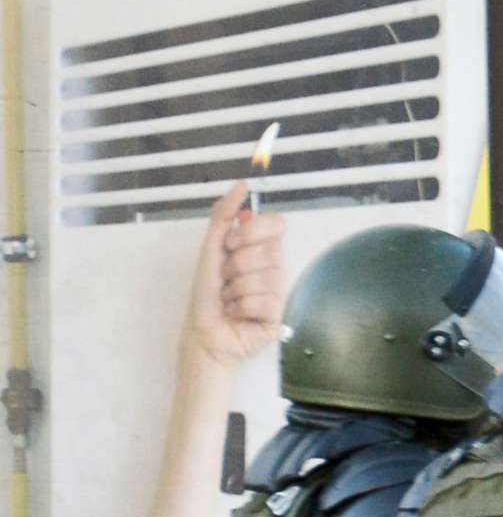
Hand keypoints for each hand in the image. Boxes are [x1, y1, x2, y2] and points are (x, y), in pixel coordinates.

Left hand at [183, 182, 285, 371]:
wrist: (205, 332)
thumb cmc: (207, 293)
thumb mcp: (211, 248)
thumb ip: (224, 215)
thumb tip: (242, 185)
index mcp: (261, 249)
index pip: (277, 223)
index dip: (253, 233)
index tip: (231, 245)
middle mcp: (274, 267)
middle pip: (270, 250)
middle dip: (237, 265)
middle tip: (226, 279)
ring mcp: (280, 291)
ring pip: (266, 277)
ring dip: (236, 289)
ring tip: (230, 300)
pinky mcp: (282, 314)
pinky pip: (266, 300)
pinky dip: (242, 307)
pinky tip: (238, 314)